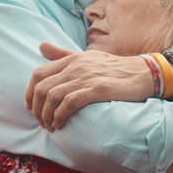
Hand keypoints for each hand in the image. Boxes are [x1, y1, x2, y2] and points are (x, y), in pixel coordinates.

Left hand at [24, 42, 153, 129]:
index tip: (31, 107)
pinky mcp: (97, 90)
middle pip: (41, 88)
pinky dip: (59, 116)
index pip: (37, 74)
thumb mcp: (86, 57)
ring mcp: (86, 77)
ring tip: (50, 126)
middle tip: (41, 121)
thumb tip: (40, 45)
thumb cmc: (114, 68)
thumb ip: (62, 53)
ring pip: (52, 97)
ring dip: (46, 116)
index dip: (29, 93)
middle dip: (36, 109)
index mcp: (71, 59)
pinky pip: (68, 103)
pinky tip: (60, 124)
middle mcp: (75, 66)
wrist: (143, 74)